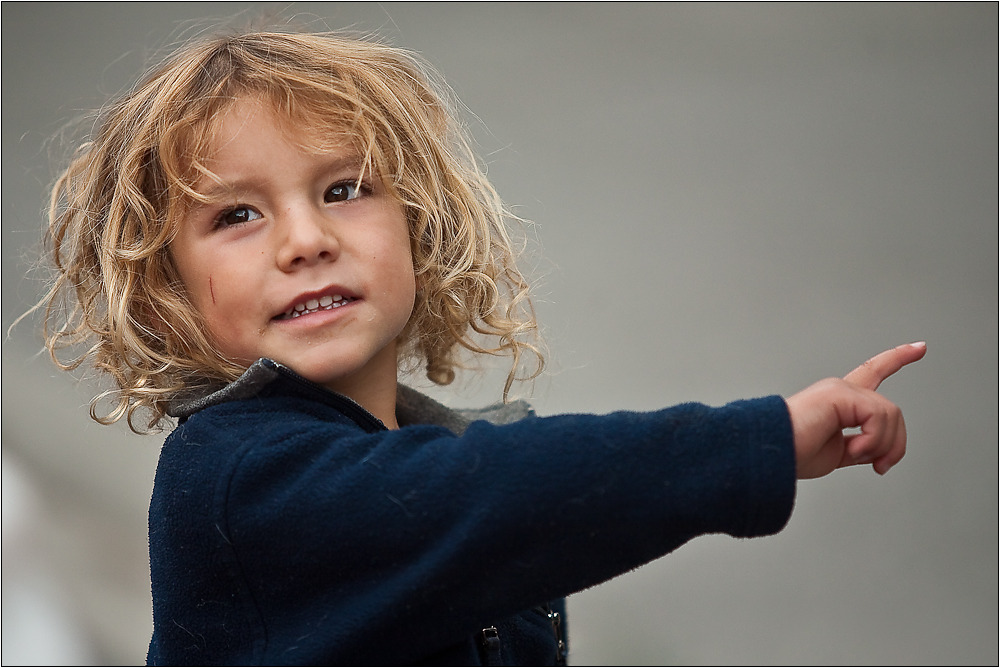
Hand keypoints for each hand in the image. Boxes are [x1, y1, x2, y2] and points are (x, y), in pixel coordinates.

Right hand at [785, 342, 926, 478]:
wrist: (771, 453)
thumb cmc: (793, 453)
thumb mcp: (838, 453)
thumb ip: (861, 446)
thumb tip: (881, 453)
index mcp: (838, 401)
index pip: (872, 373)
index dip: (896, 358)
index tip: (919, 347)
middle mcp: (839, 390)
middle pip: (891, 411)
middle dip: (895, 443)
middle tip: (880, 466)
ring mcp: (839, 390)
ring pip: (890, 415)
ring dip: (881, 445)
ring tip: (859, 457)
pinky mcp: (839, 395)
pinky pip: (878, 417)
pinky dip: (873, 440)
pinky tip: (854, 450)